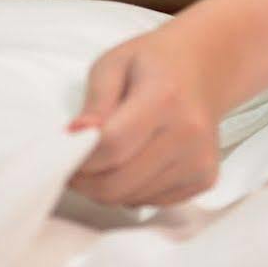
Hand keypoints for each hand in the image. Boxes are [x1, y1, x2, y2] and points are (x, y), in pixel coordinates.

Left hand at [64, 21, 227, 208]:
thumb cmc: (153, 63)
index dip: (79, 157)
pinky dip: (132, 191)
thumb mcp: (113, 64)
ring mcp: (199, 161)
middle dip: (85, 180)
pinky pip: (151, 203)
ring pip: (131, 198)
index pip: (112, 146)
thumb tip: (75, 136)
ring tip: (105, 159)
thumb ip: (95, 103)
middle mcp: (188, 133)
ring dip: (106, 187)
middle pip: (118, 182)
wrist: (203, 68)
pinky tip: (133, 164)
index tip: (63, 152)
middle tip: (74, 164)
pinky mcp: (204, 179)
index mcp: (164, 97)